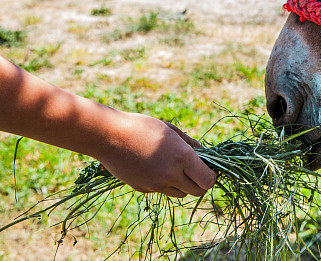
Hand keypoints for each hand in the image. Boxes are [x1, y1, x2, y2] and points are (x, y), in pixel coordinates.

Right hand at [95, 112, 216, 197]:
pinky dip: (165, 184)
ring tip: (176, 169)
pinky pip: (162, 191)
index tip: (209, 170)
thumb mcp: (170, 130)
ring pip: (180, 194)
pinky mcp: (143, 189)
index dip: (211, 177)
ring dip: (183, 185)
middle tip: (197, 172)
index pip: (207, 180)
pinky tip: (156, 168)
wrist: (109, 136)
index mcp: (182, 157)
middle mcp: (171, 174)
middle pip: (196, 191)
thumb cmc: (142, 127)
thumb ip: (190, 143)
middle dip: (200, 183)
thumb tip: (204, 152)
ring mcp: (156, 185)